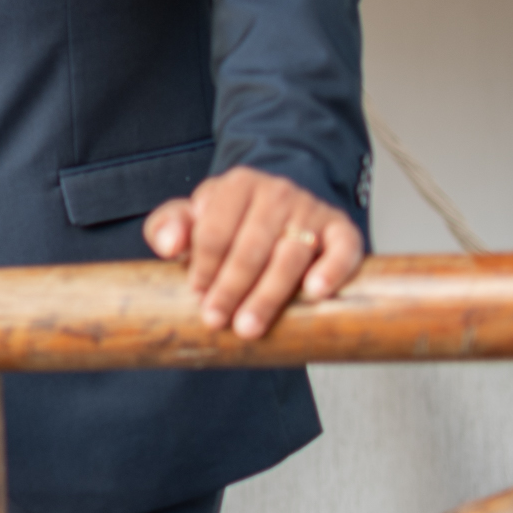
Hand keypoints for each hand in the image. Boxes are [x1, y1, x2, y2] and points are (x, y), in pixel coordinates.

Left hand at [144, 167, 362, 339]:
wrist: (280, 211)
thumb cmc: (228, 222)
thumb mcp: (192, 217)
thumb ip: (168, 226)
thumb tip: (169, 246)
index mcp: (237, 185)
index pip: (215, 229)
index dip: (204, 265)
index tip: (197, 294)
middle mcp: (277, 191)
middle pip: (251, 245)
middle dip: (231, 287)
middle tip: (216, 320)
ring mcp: (312, 209)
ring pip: (291, 254)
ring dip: (269, 294)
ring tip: (249, 327)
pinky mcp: (341, 229)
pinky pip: (344, 248)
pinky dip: (333, 269)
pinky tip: (316, 293)